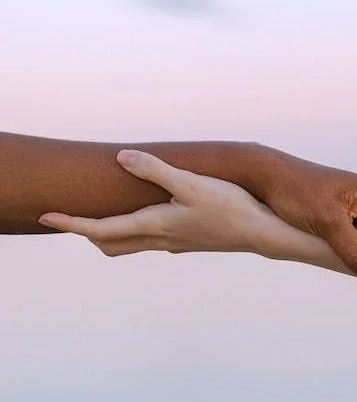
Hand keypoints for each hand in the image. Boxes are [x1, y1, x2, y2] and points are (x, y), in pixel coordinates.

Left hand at [39, 150, 273, 256]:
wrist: (264, 234)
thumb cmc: (229, 207)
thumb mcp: (191, 183)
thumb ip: (155, 171)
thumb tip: (121, 158)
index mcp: (155, 226)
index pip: (101, 229)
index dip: (72, 223)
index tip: (46, 217)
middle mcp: (161, 239)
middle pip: (111, 243)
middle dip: (87, 231)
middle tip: (68, 216)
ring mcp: (176, 243)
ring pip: (131, 243)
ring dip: (110, 232)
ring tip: (101, 214)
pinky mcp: (190, 240)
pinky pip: (151, 239)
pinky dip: (135, 229)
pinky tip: (149, 214)